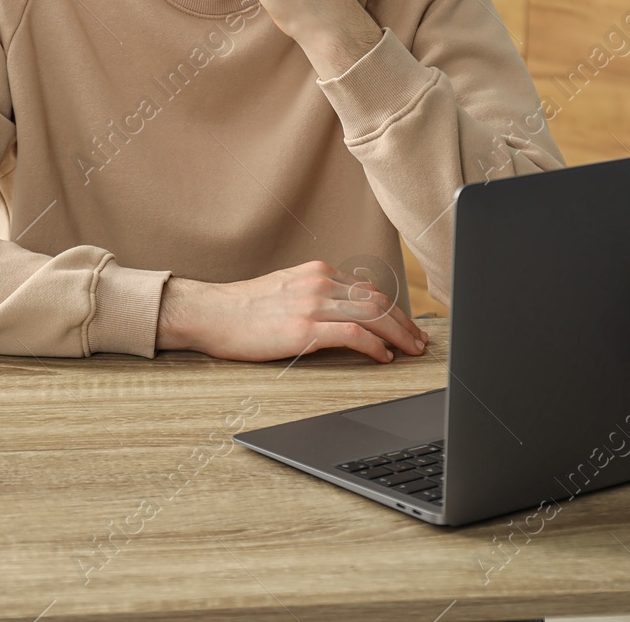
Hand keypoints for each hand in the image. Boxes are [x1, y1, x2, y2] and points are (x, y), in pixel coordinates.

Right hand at [156, 260, 430, 362]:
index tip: (407, 325)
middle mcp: (320, 283)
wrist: (209, 313)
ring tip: (411, 351)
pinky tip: (383, 357)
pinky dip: (374, 346)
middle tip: (420, 341)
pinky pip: (353, 334)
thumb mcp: (284, 290)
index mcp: (317, 273)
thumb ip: (314, 295)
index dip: (394, 309)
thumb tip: (342, 313)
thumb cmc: (242, 309)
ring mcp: (312, 304)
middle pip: (377, 301)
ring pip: (372, 315)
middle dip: (404, 323)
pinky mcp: (304, 328)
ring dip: (398, 335)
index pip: (368, 289)